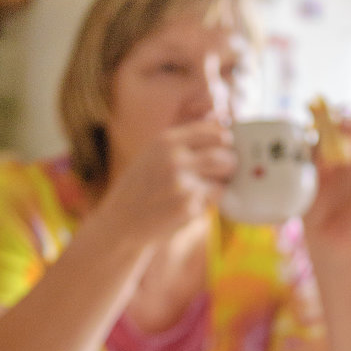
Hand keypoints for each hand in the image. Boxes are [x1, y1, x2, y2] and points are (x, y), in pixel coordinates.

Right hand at [96, 119, 235, 247]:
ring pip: (223, 180)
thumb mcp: (154, 155)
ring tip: (202, 189)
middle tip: (222, 171)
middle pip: (225, 154)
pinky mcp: (189, 208)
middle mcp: (175, 160)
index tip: (223, 148)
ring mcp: (183, 185)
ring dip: (219, 185)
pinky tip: (188, 206)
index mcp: (166, 142)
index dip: (224, 141)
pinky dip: (207, 203)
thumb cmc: (141, 188)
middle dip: (229, 163)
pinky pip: (213, 201)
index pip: (214, 131)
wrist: (121, 224)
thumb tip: (222, 126)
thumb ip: (184, 142)